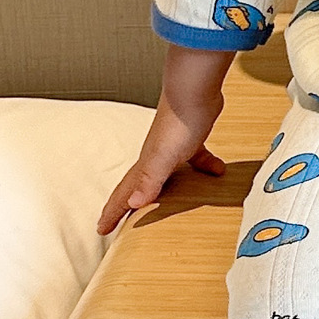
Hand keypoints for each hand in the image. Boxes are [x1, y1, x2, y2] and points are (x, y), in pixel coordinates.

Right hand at [96, 82, 226, 236]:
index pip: (125, 193)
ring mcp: (174, 147)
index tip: (101, 230)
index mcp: (147, 165)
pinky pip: (196, 157)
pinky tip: (217, 171)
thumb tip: (134, 203)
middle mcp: (156, 157)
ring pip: (165, 175)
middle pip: (139, 187)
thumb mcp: (164, 156)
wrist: (195, 88)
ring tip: (164, 205)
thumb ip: (150, 179)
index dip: (112, 213)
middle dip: (129, 206)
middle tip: (120, 223)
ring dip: (163, 190)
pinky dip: (204, 166)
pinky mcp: (193, 137)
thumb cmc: (179, 120)